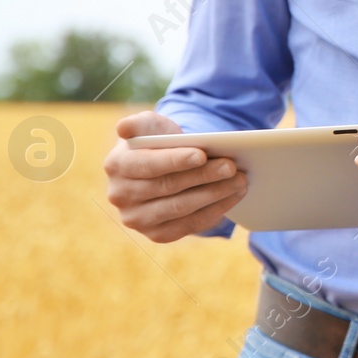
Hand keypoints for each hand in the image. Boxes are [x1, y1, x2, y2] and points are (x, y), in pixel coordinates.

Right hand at [102, 111, 247, 242]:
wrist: (162, 166)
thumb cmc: (158, 141)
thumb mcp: (150, 125)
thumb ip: (139, 123)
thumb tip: (124, 128)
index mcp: (116, 165)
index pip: (147, 165)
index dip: (175, 160)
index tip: (202, 154)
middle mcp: (120, 196)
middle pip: (167, 187)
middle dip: (203, 176)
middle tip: (232, 167)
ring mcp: (137, 219)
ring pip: (181, 208)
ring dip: (214, 195)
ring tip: (240, 181)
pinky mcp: (156, 234)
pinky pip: (188, 225)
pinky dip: (214, 211)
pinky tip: (233, 197)